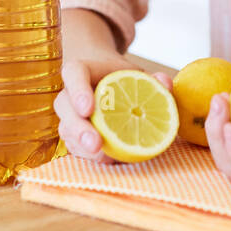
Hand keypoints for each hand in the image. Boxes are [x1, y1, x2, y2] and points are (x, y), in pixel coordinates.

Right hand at [54, 52, 173, 164]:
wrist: (103, 82)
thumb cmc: (121, 77)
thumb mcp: (137, 73)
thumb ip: (153, 78)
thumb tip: (165, 83)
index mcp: (82, 70)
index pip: (73, 73)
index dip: (78, 90)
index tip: (89, 109)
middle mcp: (69, 92)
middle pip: (64, 107)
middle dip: (78, 127)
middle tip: (95, 143)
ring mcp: (68, 115)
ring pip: (67, 130)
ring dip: (83, 147)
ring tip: (105, 158)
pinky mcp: (72, 134)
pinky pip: (74, 146)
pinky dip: (89, 155)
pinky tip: (108, 160)